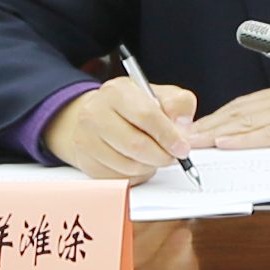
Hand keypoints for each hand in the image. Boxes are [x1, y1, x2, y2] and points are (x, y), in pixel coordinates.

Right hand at [45, 77, 204, 179]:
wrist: (100, 117)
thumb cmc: (135, 107)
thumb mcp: (162, 95)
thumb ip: (179, 105)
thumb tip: (183, 129)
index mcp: (117, 91)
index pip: (146, 115)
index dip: (169, 135)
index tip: (182, 147)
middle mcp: (95, 113)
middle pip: (136, 145)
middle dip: (162, 156)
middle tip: (173, 157)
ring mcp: (86, 139)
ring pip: (128, 165)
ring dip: (150, 167)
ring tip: (155, 157)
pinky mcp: (87, 162)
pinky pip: (119, 178)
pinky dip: (136, 175)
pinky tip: (139, 162)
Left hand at [192, 68, 269, 149]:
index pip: (244, 105)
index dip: (217, 117)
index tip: (197, 127)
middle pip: (236, 113)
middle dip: (207, 126)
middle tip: (180, 137)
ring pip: (245, 122)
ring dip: (215, 133)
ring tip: (192, 143)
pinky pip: (268, 133)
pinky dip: (243, 139)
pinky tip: (226, 143)